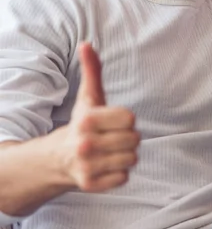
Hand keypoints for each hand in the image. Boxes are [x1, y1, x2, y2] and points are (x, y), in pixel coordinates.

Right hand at [56, 42, 139, 192]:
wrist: (60, 157)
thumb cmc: (83, 122)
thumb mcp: (89, 96)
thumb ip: (92, 70)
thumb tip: (87, 44)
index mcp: (87, 120)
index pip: (131, 119)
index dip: (125, 119)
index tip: (112, 121)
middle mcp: (85, 144)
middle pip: (134, 140)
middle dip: (127, 137)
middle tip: (110, 137)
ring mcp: (87, 166)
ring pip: (131, 159)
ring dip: (124, 155)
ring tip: (108, 151)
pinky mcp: (91, 185)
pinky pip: (124, 178)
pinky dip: (118, 172)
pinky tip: (105, 165)